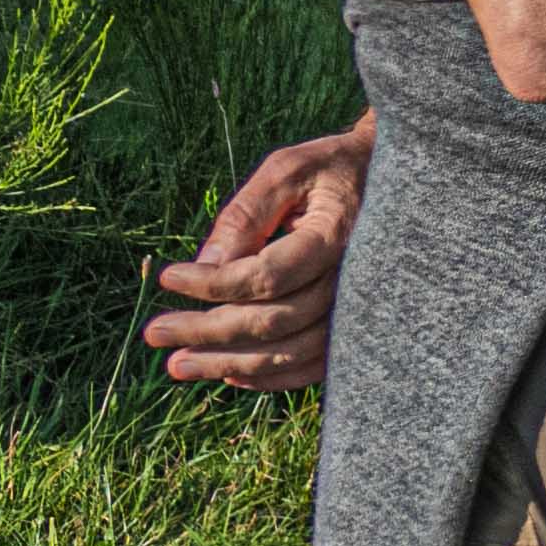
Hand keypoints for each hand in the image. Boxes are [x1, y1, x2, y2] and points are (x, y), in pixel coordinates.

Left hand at [150, 119, 375, 392]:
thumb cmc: (332, 168)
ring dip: (230, 364)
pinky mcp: (355, 324)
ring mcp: (359, 308)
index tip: (168, 277)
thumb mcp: (287, 170)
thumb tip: (206, 261)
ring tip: (178, 364)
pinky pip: (315, 364)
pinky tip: (229, 374)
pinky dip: (272, 378)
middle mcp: (353, 281)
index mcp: (335, 237)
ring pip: (291, 352)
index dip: (212, 283)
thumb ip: (246, 213)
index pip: (267, 276)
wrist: (392, 180)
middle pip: (275, 321)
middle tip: (154, 333)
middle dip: (208, 331)